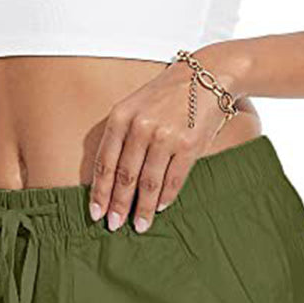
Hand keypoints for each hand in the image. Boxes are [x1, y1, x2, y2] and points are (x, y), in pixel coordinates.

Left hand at [89, 45, 235, 233]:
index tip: (96, 213)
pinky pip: (173, 180)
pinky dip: (165, 197)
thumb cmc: (166, 95)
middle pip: (125, 177)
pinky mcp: (188, 145)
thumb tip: (111, 179)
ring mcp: (165, 136)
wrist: (207, 75)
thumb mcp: (135, 106)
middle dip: (118, 205)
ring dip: (142, 209)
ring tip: (139, 226)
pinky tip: (159, 209)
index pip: (105, 163)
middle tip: (114, 226)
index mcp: (121, 117)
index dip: (99, 192)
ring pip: (148, 183)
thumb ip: (122, 135)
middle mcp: (141, 127)